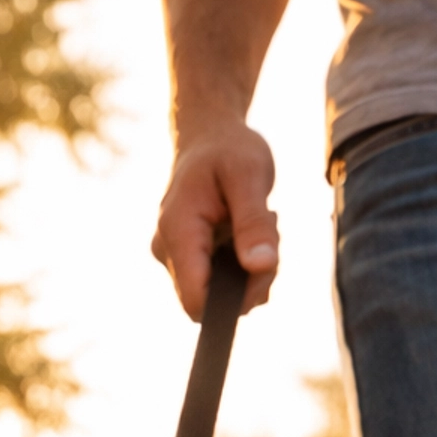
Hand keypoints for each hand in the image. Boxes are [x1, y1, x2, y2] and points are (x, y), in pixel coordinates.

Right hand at [152, 123, 279, 319]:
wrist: (209, 135)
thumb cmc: (228, 148)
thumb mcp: (249, 175)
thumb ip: (254, 223)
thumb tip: (260, 267)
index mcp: (177, 231)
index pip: (197, 301)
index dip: (235, 299)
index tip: (265, 264)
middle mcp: (167, 251)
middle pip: (210, 301)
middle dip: (250, 280)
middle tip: (270, 231)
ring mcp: (174, 258)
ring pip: (218, 295)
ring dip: (250, 271)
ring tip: (259, 225)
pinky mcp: (186, 260)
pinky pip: (219, 284)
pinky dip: (243, 268)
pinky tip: (248, 235)